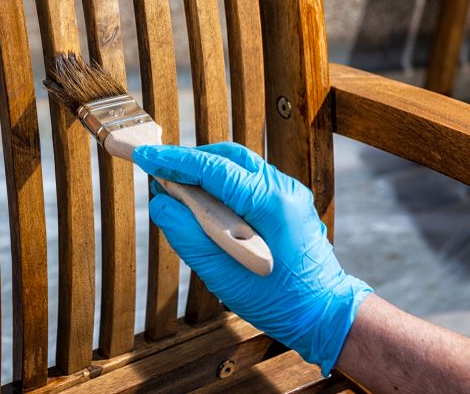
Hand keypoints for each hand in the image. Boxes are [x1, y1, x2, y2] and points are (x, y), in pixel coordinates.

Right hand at [133, 142, 371, 374]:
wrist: (322, 312)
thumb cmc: (276, 300)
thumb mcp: (221, 274)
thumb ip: (187, 235)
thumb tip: (161, 202)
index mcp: (269, 203)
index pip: (213, 169)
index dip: (174, 160)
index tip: (146, 156)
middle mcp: (283, 189)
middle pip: (227, 156)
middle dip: (189, 159)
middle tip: (157, 169)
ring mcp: (288, 192)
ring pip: (238, 165)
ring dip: (204, 170)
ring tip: (176, 184)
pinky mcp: (287, 201)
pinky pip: (248, 180)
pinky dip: (221, 183)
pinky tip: (204, 200)